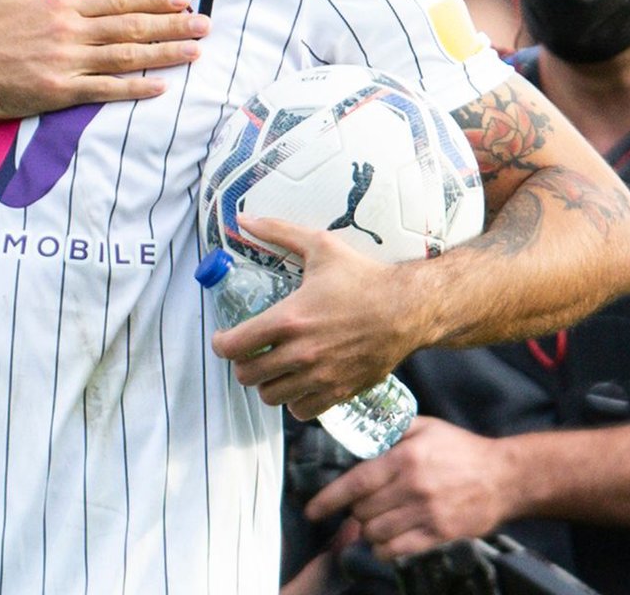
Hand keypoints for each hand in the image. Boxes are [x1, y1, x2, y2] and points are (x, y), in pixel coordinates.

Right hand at [0, 0, 210, 118]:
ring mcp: (65, 63)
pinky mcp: (56, 92)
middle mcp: (70, 32)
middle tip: (205, 25)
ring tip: (194, 52)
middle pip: (131, 28)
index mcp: (61, 6)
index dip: (154, 1)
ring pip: (125, 58)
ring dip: (164, 54)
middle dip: (172, 26)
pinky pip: (103, 90)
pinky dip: (133, 88)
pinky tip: (159, 87)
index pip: (118, 1)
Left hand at [212, 218, 418, 419]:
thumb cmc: (363, 277)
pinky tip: (297, 381)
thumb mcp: (319, 245)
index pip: (234, 346)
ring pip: (271, 396)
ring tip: (272, 365)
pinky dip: (294, 400)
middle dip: (242, 362)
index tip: (225, 337)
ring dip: (266, 382)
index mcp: (289, 319)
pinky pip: (301, 411)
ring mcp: (320, 377)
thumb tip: (243, 218)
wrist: (408, 309)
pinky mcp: (340, 392)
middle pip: (247, 375)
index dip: (221, 343)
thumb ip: (277, 231)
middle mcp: (301, 353)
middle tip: (250, 350)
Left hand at [303, 417, 511, 558]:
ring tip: (372, 521)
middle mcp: (413, 487)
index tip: (312, 509)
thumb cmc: (459, 447)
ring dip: (367, 530)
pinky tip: (384, 541)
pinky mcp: (441, 534)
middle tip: (358, 505)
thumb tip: (359, 435)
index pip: (357, 481)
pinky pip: (400, 549)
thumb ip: (390, 431)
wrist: (504, 476)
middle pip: (364, 510)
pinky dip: (384, 548)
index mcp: (405, 458)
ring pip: (378, 532)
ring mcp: (428, 514)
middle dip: (354, 510)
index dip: (330, 498)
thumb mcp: (423, 427)